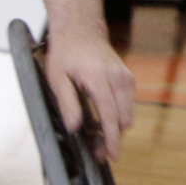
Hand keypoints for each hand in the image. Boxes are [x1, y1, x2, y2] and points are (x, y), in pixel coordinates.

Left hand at [46, 29, 135, 161]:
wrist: (81, 31)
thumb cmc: (66, 54)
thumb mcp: (56, 78)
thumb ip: (67, 102)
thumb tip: (75, 127)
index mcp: (98, 77)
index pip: (109, 113)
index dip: (111, 137)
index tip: (112, 154)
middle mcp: (117, 77)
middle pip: (123, 117)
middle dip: (113, 138)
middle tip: (98, 153)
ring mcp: (126, 77)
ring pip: (128, 114)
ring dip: (117, 128)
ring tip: (99, 139)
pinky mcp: (129, 79)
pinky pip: (128, 105)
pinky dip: (118, 116)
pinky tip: (104, 119)